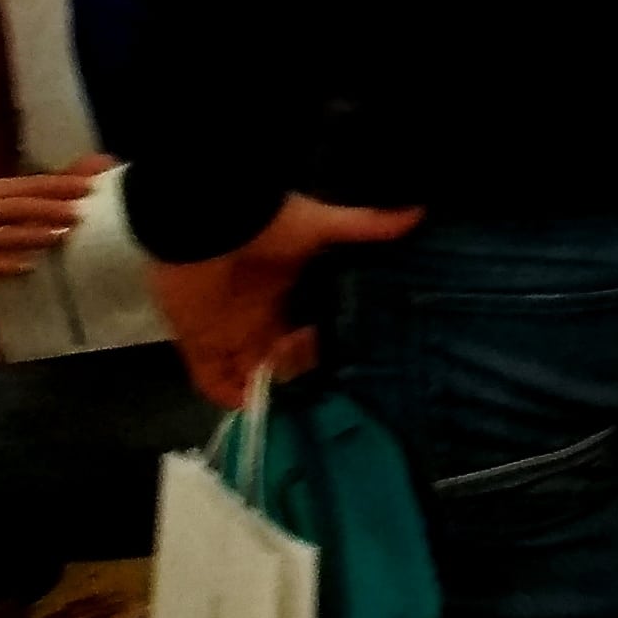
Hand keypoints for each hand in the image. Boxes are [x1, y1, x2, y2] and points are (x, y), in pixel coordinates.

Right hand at [0, 163, 98, 283]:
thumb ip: (18, 198)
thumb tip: (63, 188)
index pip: (29, 184)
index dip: (59, 184)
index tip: (90, 185)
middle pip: (20, 207)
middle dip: (52, 209)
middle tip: (82, 212)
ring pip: (6, 235)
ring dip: (35, 236)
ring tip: (62, 237)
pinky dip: (7, 265)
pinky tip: (28, 267)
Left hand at [150, 192, 422, 409]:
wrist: (211, 224)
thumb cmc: (266, 225)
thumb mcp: (322, 224)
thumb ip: (364, 224)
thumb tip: (417, 211)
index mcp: (279, 290)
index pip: (297, 325)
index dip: (314, 343)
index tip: (338, 352)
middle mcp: (253, 315)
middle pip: (274, 355)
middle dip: (294, 369)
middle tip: (318, 377)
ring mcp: (225, 331)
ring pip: (247, 373)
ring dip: (268, 386)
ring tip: (293, 393)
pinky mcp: (199, 344)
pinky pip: (212, 382)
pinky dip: (230, 397)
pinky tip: (255, 405)